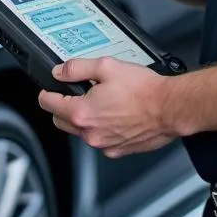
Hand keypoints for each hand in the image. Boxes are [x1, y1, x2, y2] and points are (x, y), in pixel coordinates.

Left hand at [38, 57, 176, 157]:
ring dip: (83, 119)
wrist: (170, 108)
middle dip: (62, 107)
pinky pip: (100, 140)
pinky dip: (101, 129)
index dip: (46, 93)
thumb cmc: (145, 90)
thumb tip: (59, 72)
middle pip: (60, 121)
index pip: (49, 104)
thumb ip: (77, 68)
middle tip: (74, 94)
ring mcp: (104, 144)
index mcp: (83, 112)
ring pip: (80, 132)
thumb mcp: (107, 66)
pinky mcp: (117, 150)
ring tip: (102, 102)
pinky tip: (114, 115)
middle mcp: (90, 133)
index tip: (48, 90)